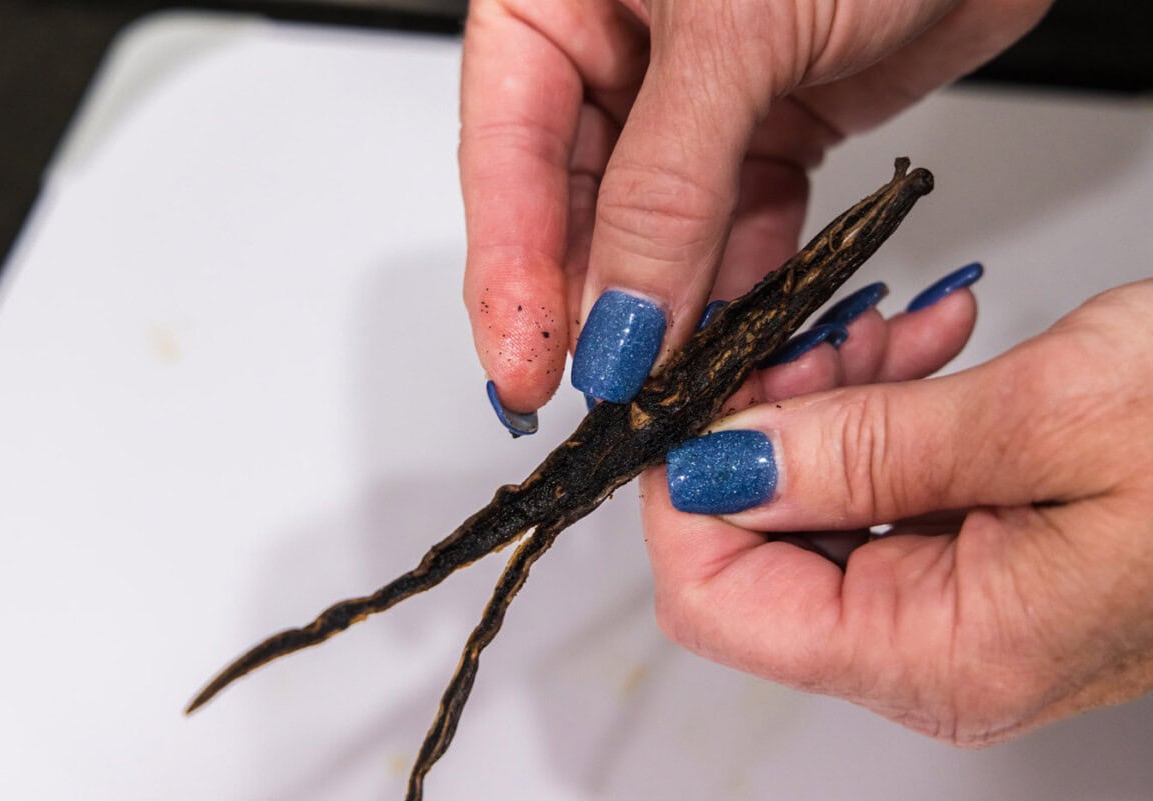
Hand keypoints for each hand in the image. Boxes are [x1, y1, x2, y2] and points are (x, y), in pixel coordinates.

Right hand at [460, 0, 1050, 427]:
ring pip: (662, 237)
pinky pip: (741, 231)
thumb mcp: (733, 29)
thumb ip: (666, 184)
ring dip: (685, 313)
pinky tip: (755, 330)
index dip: (508, 276)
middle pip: (577, 211)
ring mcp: (694, 96)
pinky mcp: (769, 126)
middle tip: (617, 390)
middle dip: (603, 307)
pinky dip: (754, 287)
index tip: (525, 371)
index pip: (504, 155)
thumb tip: (621, 313)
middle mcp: (615, 50)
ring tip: (697, 377)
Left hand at [642, 278, 1152, 745]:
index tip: (704, 391)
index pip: (718, 602)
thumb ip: (861, 449)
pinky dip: (879, 413)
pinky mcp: (981, 554)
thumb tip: (719, 462)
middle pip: (756, 548)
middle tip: (812, 340)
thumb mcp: (1049, 418)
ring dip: (826, 405)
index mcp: (945, 653)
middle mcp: (940, 651)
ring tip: (889, 336)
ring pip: (811, 506)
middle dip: (765, 426)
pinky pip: (877, 487)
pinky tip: (921, 357)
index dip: (687, 489)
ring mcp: (958, 605)